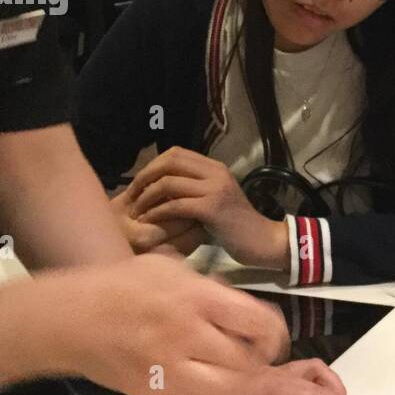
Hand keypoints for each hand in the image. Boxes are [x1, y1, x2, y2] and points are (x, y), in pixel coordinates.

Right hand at [0, 255, 292, 394]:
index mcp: (195, 297)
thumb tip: (244, 308)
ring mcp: (170, 366)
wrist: (71, 318)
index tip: (274, 337)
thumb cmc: (123, 287)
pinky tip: (214, 384)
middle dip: (261, 362)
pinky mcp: (157, 392)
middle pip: (248, 360)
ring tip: (241, 374)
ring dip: (243, 384)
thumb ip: (210, 289)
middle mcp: (186, 332)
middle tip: (260, 359)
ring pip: (229, 388)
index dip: (275, 334)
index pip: (257, 321)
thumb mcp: (171, 269)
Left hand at [125, 147, 288, 268]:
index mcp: (215, 167)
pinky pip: (175, 204)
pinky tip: (148, 221)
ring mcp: (215, 189)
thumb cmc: (236, 226)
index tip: (140, 183)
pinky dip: (157, 212)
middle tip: (132, 195)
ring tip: (137, 211)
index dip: (153, 165)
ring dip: (147, 197)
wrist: (262, 241)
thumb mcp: (216, 199)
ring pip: (169, 182)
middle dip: (145, 176)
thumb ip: (195, 189)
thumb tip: (164, 187)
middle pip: (169, 162)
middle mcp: (215, 173)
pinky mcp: (212, 208)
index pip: (176, 153)